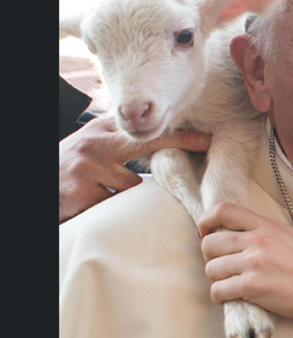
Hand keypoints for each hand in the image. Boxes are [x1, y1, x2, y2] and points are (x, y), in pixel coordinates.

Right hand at [59, 114, 210, 222]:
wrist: (39, 183)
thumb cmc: (70, 167)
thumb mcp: (92, 146)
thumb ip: (120, 142)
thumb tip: (159, 141)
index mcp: (102, 131)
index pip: (146, 131)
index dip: (178, 135)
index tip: (207, 138)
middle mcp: (97, 143)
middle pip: (147, 144)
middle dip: (178, 144)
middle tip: (206, 144)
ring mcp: (89, 166)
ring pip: (132, 185)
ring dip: (123, 192)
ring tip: (99, 189)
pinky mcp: (83, 190)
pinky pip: (113, 203)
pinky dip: (107, 206)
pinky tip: (88, 200)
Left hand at [199, 203, 292, 320]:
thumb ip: (269, 233)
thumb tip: (251, 235)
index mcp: (266, 226)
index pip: (223, 211)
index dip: (206, 222)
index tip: (205, 233)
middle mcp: (256, 241)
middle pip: (209, 243)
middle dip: (210, 258)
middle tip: (221, 267)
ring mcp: (254, 263)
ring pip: (211, 269)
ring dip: (216, 280)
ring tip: (229, 286)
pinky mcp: (253, 286)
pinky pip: (219, 290)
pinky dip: (221, 297)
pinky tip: (232, 298)